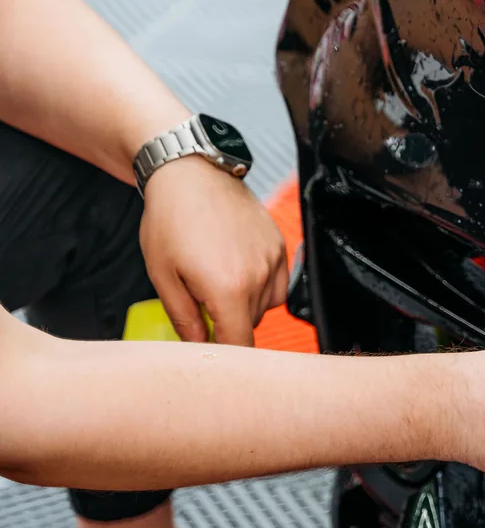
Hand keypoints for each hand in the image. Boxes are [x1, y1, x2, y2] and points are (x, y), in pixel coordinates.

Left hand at [139, 157, 287, 345]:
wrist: (190, 173)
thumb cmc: (170, 220)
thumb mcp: (162, 274)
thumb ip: (183, 317)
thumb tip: (197, 345)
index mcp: (228, 288)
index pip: (239, 344)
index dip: (224, 353)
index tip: (210, 351)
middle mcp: (258, 276)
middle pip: (249, 325)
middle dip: (226, 322)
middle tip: (199, 300)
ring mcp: (273, 260)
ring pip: (264, 306)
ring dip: (243, 304)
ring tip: (217, 279)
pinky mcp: (279, 246)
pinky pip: (278, 285)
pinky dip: (261, 288)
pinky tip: (238, 271)